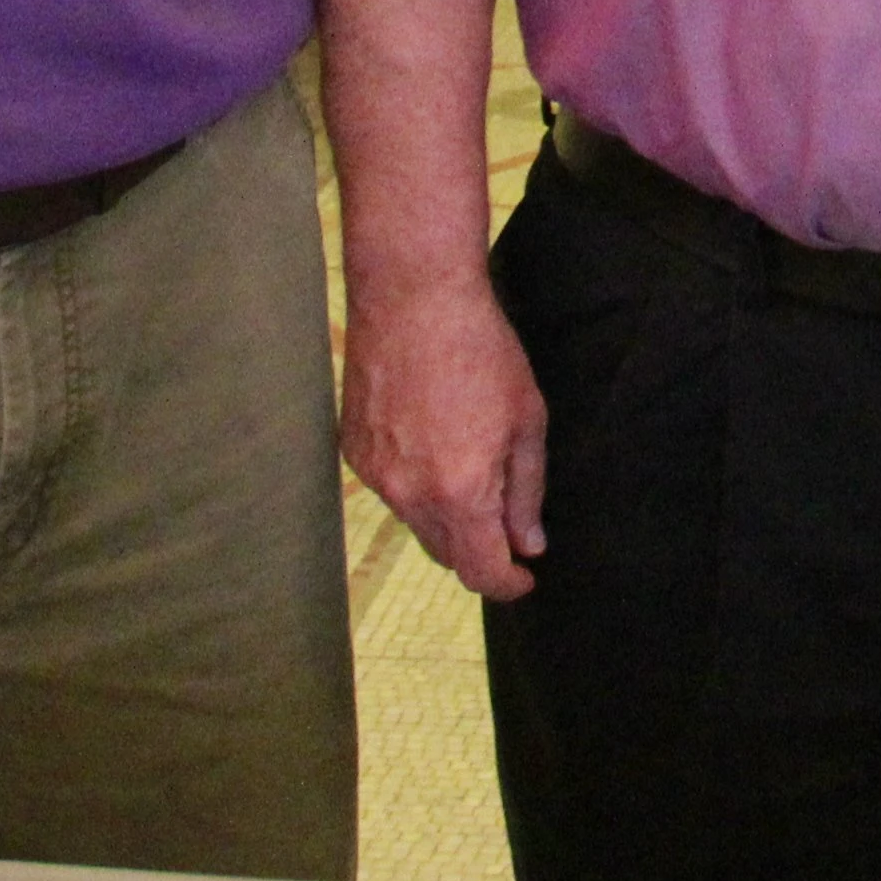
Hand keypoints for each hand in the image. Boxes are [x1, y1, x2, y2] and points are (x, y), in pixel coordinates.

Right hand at [344, 271, 548, 599]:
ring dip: (445, 514)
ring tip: (466, 459)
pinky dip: (414, 481)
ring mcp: (375, 475)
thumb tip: (529, 542)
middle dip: (479, 546)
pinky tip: (429, 437)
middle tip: (505, 518)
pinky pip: (389, 488)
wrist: (413, 297)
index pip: (481, 572)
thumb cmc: (482, 351)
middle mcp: (410, 495)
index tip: (524, 575)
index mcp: (461, 493)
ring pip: (416, 521)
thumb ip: (526, 491)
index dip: (507, 583)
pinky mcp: (352, 451)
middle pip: (446, 553)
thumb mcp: (526, 421)